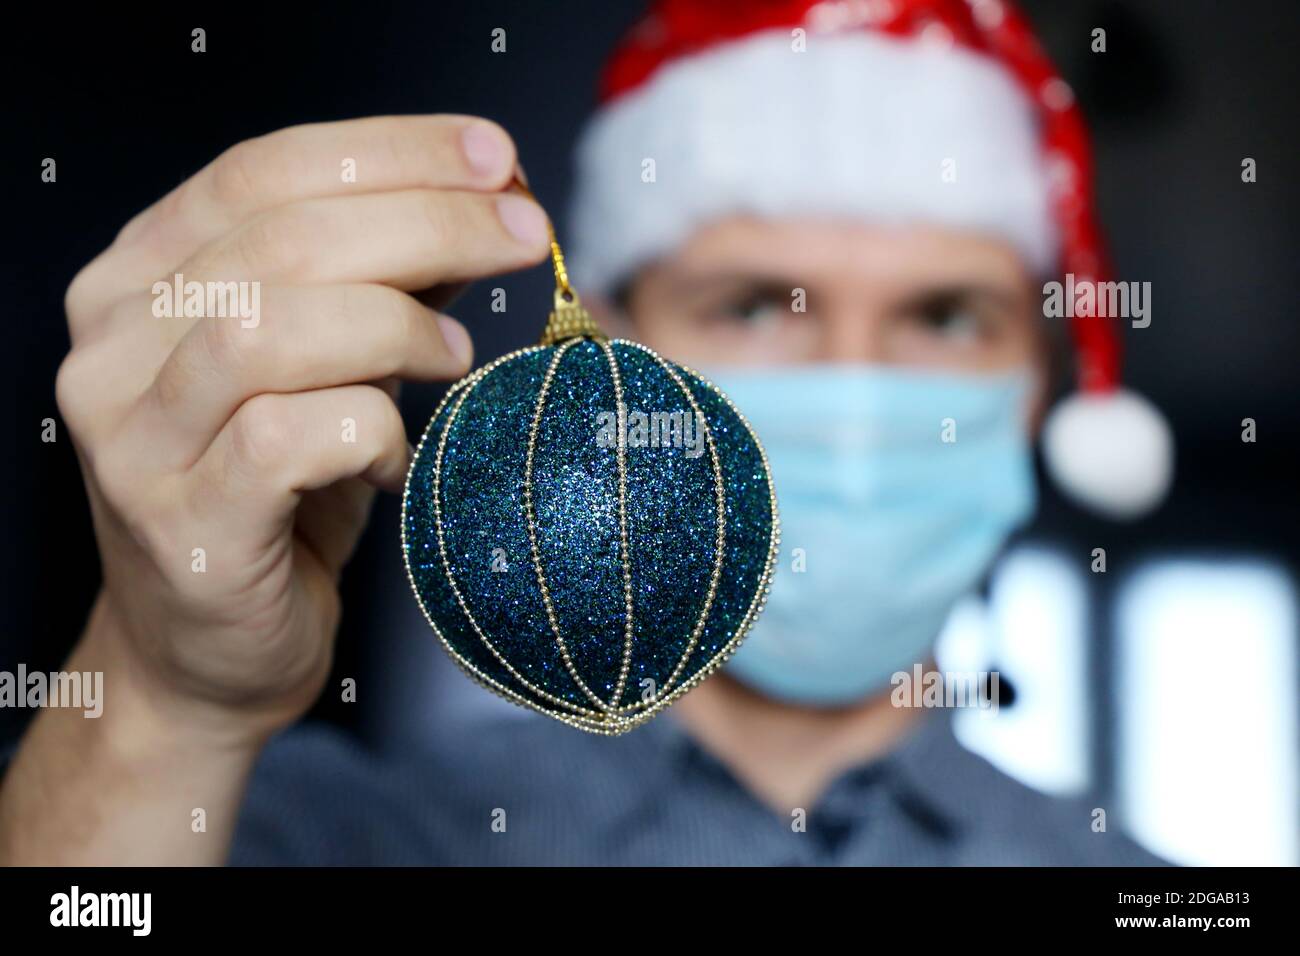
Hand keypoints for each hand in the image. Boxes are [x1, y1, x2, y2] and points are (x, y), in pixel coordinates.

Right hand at [55, 115, 550, 745]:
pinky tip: (397, 457)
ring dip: (394, 326)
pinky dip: (370, 432)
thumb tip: (489, 204)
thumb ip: (381, 281)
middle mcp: (112, 344)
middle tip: (526, 237)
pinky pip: (288, 439)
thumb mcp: (328, 366)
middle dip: (428, 221)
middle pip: (281, 239)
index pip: (263, 172)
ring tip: (453, 355)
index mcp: (139, 279)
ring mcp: (133, 437)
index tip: (498, 158)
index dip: (392, 152)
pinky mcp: (181, 521)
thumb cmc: (278, 497)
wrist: (208, 653)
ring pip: (270, 327)